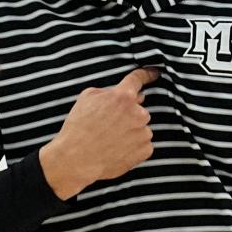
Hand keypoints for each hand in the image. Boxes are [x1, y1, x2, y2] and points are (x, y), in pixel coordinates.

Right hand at [38, 67, 159, 199]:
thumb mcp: (85, 99)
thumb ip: (106, 91)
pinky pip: (143, 144)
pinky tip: (117, 150)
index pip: (138, 80)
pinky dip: (133, 146)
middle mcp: (138, 113)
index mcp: (123, 97)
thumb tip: (117, 93)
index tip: (154, 72)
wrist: (77, 159)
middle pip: (138, 109)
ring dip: (130, 131)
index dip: (146, 74)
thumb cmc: (78, 128)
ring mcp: (143, 132)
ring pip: (140, 127)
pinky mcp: (145, 150)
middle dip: (127, 114)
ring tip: (110, 140)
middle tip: (108, 126)